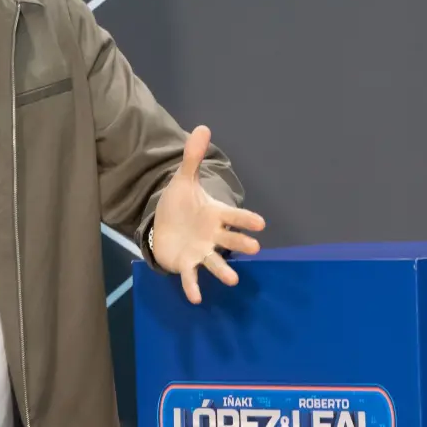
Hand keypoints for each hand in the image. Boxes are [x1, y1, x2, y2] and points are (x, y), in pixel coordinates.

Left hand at [149, 125, 265, 303]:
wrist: (164, 224)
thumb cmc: (180, 204)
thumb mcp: (183, 180)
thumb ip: (193, 158)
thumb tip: (201, 127)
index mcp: (215, 215)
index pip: (234, 216)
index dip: (246, 219)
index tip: (261, 223)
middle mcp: (212, 235)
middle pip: (230, 240)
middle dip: (241, 242)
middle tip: (254, 247)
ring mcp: (201, 251)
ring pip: (215, 261)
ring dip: (223, 270)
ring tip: (232, 280)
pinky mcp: (186, 264)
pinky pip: (191, 277)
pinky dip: (193, 287)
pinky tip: (195, 299)